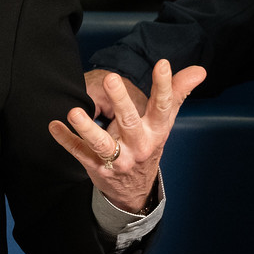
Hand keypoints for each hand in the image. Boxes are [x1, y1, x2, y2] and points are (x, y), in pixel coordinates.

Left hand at [51, 59, 207, 214]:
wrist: (135, 190)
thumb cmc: (149, 145)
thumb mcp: (165, 123)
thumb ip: (177, 94)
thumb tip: (199, 70)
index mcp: (156, 131)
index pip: (163, 107)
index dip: (164, 86)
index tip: (162, 64)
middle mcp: (138, 146)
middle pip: (129, 122)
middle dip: (120, 101)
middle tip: (110, 78)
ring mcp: (117, 159)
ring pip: (102, 144)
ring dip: (87, 128)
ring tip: (74, 112)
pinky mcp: (96, 166)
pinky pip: (79, 152)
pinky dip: (66, 140)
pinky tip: (54, 126)